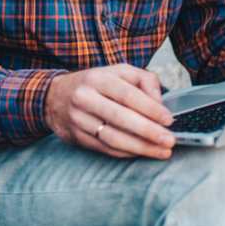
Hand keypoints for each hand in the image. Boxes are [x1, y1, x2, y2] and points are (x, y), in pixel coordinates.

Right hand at [43, 65, 174, 158]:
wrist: (54, 97)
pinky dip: (127, 153)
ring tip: (162, 152)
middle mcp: (85, 98)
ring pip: (112, 138)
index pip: (127, 95)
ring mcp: (78, 119)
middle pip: (120, 118)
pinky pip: (106, 149)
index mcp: (98, 78)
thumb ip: (144, 80)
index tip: (169, 120)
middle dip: (148, 132)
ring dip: (140, 148)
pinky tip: (143, 153)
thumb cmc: (95, 84)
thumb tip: (160, 103)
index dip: (150, 108)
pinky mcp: (77, 137)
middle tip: (169, 140)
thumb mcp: (118, 72)